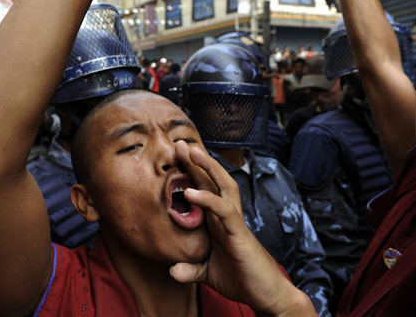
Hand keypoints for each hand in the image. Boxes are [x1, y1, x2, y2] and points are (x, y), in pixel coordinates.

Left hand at [169, 141, 315, 316]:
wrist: (266, 295)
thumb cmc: (241, 278)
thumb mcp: (207, 273)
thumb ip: (190, 268)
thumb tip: (172, 269)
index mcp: (218, 220)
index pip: (205, 188)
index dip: (191, 171)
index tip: (174, 155)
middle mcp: (227, 216)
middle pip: (214, 179)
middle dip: (197, 160)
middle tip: (178, 142)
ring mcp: (234, 222)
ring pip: (223, 185)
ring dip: (208, 167)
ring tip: (190, 151)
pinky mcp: (239, 234)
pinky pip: (224, 211)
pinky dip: (208, 199)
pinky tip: (191, 192)